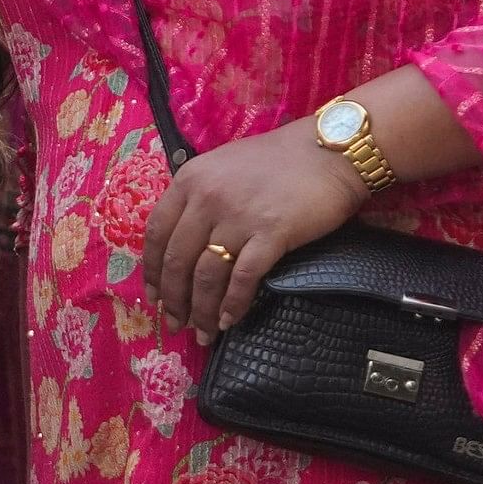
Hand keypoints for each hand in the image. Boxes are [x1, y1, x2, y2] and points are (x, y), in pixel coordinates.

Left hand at [144, 123, 368, 337]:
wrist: (331, 150)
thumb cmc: (280, 159)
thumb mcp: (224, 166)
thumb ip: (200, 196)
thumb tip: (184, 239)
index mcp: (190, 180)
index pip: (156, 233)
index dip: (151, 271)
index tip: (153, 297)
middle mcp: (207, 198)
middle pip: (177, 261)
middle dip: (174, 300)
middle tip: (175, 323)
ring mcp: (238, 216)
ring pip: (206, 275)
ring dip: (201, 310)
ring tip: (203, 332)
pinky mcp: (270, 234)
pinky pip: (242, 278)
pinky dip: (233, 304)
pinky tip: (231, 321)